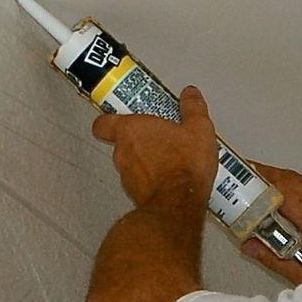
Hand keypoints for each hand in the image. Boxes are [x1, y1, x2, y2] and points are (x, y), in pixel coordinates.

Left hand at [91, 85, 219, 213]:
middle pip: (121, 142)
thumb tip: (191, 95)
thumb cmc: (183, 166)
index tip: (123, 116)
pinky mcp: (135, 195)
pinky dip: (150, 179)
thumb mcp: (198, 129)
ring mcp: (126, 176)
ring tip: (170, 159)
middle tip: (158, 137)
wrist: (178, 205)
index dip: (110, 120)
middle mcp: (122, 152)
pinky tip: (171, 179)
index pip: (103, 123)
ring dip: (145, 161)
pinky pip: (139, 182)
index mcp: (131, 130)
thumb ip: (192, 108)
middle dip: (139, 140)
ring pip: (130, 163)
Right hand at [241, 163, 301, 284]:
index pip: (280, 189)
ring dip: (277, 184)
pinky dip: (293, 192)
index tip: (236, 179)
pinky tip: (281, 204)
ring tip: (253, 191)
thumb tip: (249, 246)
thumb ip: (275, 259)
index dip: (255, 181)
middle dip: (261, 177)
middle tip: (237, 180)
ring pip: (300, 183)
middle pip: (288, 179)